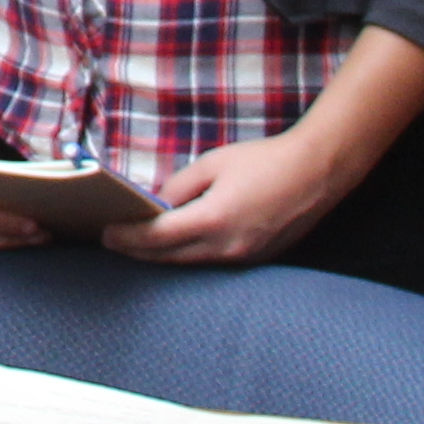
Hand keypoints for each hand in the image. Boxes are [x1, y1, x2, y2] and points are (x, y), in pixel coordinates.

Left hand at [112, 119, 370, 267]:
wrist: (316, 172)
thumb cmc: (264, 161)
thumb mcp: (213, 163)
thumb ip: (179, 187)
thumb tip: (156, 205)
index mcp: (213, 220)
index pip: (157, 237)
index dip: (128, 237)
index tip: (107, 234)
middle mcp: (226, 246)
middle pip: (169, 257)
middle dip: (138, 252)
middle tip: (114, 243)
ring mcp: (243, 257)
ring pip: (191, 263)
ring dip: (163, 256)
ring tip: (139, 245)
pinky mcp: (255, 259)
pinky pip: (213, 262)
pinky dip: (190, 255)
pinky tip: (177, 245)